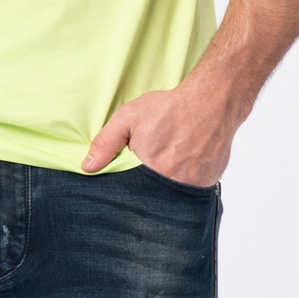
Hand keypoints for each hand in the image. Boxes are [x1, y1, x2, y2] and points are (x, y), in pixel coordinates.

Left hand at [81, 84, 235, 185]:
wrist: (211, 101)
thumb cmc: (169, 108)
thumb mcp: (128, 117)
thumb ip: (106, 142)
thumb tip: (87, 167)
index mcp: (152, 170)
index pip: (131, 193)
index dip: (128, 185)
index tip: (129, 174)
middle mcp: (175, 184)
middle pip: (153, 196)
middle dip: (147, 185)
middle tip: (153, 161)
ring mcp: (195, 185)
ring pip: (173, 195)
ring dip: (167, 183)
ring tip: (169, 159)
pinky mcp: (209, 182)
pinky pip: (192, 190)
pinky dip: (185, 180)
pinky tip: (184, 161)